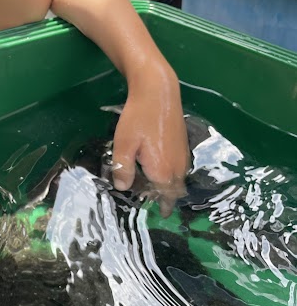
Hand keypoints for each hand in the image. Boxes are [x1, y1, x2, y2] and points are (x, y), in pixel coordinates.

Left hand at [110, 63, 188, 215]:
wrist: (158, 92)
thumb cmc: (138, 118)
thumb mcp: (123, 144)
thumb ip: (123, 169)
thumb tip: (122, 188)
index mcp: (163, 171)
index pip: (163, 197)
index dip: (159, 206)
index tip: (157, 214)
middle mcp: (177, 166)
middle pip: (174, 191)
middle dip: (165, 198)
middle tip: (153, 201)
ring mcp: (183, 155)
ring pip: (179, 179)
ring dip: (169, 186)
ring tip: (153, 186)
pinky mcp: (183, 144)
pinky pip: (180, 167)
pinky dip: (172, 173)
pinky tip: (159, 166)